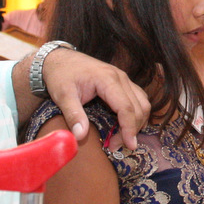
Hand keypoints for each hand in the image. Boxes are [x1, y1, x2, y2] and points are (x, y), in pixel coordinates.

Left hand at [26, 48, 149, 148]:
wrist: (60, 58)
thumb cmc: (61, 75)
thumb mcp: (62, 95)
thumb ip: (73, 115)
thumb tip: (80, 136)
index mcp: (108, 79)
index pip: (126, 108)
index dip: (129, 129)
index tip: (128, 145)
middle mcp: (121, 77)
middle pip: (138, 108)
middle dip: (131, 130)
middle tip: (115, 146)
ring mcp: (123, 78)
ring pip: (143, 103)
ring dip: (137, 123)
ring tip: (122, 138)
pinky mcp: (122, 82)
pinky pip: (138, 99)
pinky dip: (137, 114)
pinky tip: (127, 125)